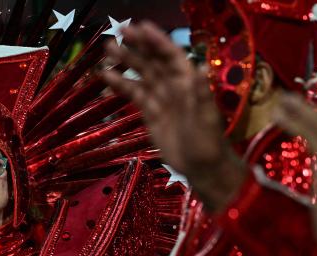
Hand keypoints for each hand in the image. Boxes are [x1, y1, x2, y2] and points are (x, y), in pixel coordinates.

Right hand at [101, 21, 245, 211]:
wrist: (202, 168)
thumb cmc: (209, 142)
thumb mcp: (206, 118)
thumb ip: (200, 93)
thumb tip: (199, 67)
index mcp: (189, 83)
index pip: (171, 56)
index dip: (157, 41)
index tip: (141, 27)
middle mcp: (174, 87)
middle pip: (153, 62)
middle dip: (137, 47)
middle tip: (118, 32)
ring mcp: (162, 100)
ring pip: (142, 77)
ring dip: (126, 63)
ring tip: (108, 50)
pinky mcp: (151, 115)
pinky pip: (135, 96)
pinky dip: (122, 86)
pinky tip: (107, 78)